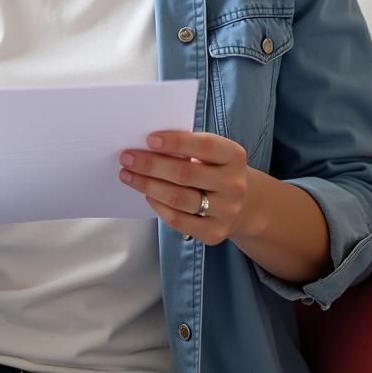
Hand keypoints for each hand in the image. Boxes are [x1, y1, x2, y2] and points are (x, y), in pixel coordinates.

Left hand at [118, 130, 253, 244]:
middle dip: (150, 165)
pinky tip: (146, 194)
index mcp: (234, 156)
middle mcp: (234, 185)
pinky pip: (178, 220)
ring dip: (147, 185)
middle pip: (185, 174)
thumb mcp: (212, 153)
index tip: (149, 139)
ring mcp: (227, 211)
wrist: (245, 204)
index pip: (204, 146)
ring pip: (178, 198)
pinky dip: (157, 206)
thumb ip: (187, 147)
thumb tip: (145, 145)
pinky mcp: (215, 233)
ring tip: (127, 175)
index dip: (176, 142)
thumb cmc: (215, 170)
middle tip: (126, 157)